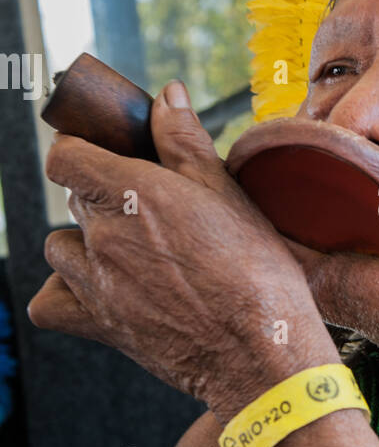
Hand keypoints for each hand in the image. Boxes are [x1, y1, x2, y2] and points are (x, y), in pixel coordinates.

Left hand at [27, 81, 336, 421]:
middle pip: (73, 199)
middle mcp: (105, 236)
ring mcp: (96, 283)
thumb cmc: (256, 273)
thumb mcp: (227, 192)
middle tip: (149, 209)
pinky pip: (50, 304)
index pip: (65, 155)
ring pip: (60, 248)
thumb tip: (166, 95)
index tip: (101, 152)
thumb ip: (185, 139)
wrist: (260, 351)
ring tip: (128, 252)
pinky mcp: (100, 326)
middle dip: (102, 195)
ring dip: (84, 244)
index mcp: (133, 192)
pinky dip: (64, 295)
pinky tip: (96, 291)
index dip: (80, 148)